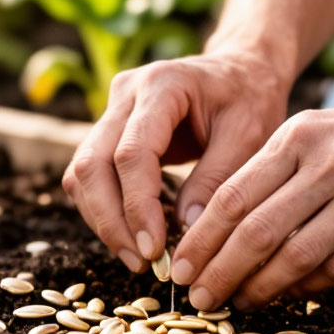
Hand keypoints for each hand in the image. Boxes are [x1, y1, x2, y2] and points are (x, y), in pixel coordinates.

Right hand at [62, 50, 287, 270]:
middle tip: (141, 262)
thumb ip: (216, 180)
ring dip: (103, 219)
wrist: (242, 71)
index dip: (137, 206)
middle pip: (92, 164)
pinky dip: (107, 208)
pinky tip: (136, 234)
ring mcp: (112, 109)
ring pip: (83, 173)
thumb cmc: (251, 98)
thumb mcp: (249, 135)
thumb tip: (187, 233)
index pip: (131, 153)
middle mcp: (126, 93)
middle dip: (110, 220)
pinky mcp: (111, 130)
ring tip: (139, 257)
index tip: (154, 249)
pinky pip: (92, 175)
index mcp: (162, 85)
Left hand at [170, 82, 333, 310]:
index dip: (202, 239)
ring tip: (238, 303)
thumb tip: (221, 224)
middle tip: (198, 298)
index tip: (182, 267)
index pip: (234, 195)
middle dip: (220, 272)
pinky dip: (307, 285)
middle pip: (257, 230)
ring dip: (260, 287)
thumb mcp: (318, 129)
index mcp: (300, 135)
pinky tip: (288, 294)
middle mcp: (329, 163)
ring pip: (296, 255)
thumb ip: (275, 169)